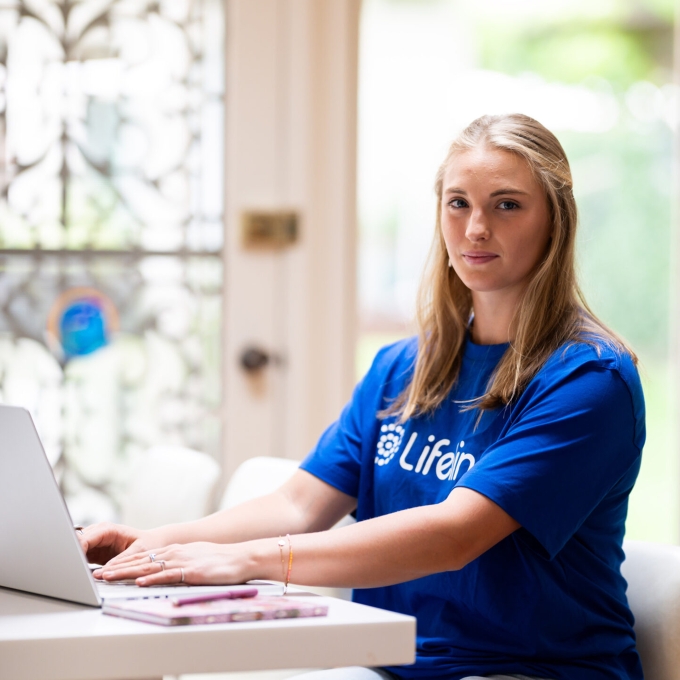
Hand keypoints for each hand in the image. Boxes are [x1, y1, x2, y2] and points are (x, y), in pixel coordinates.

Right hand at [78, 522, 160, 565]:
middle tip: (70, 573)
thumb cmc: (147, 544)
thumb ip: (121, 560)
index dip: (76, 550)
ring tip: (72, 575)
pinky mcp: (94, 550)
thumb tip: (104, 572)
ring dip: (74, 560)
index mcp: (108, 529)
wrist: (152, 543)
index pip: (84, 538)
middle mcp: (99, 533)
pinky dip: (78, 564)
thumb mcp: (138, 552)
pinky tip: (79, 573)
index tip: (72, 564)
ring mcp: (95, 541)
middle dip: (72, 556)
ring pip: (76, 549)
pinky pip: (81, 556)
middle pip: (77, 543)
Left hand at [93, 541, 261, 585]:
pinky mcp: (191, 571)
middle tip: (98, 574)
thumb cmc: (221, 560)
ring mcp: (183, 560)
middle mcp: (175, 552)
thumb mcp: (195, 558)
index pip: (143, 557)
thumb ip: (179, 563)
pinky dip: (151, 578)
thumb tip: (165, 571)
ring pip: (148, 567)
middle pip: (140, 560)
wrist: (242, 557)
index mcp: (175, 549)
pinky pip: (167, 575)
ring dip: (126, 572)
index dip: (123, 562)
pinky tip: (138, 581)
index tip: (106, 568)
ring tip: (108, 577)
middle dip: (117, 567)